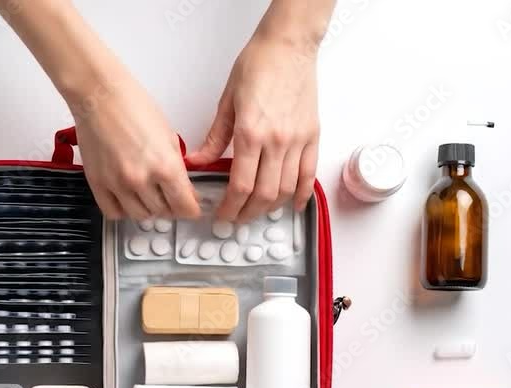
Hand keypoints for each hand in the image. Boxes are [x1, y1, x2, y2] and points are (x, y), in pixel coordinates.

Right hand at [69, 72, 200, 220]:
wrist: (100, 95)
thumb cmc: (133, 106)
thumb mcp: (169, 136)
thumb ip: (177, 167)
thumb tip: (184, 189)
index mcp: (165, 165)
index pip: (185, 206)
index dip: (191, 209)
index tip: (191, 207)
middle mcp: (141, 179)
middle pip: (163, 213)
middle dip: (170, 206)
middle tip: (169, 196)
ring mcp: (117, 184)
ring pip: (140, 216)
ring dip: (148, 209)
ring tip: (148, 195)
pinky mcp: (97, 183)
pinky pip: (113, 212)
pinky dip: (123, 210)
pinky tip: (127, 199)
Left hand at [187, 35, 320, 220]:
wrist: (288, 45)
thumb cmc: (258, 65)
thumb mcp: (227, 101)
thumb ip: (214, 137)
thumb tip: (197, 161)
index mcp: (250, 133)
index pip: (240, 185)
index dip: (230, 207)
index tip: (223, 215)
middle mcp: (277, 141)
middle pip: (263, 194)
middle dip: (247, 213)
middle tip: (236, 219)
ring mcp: (298, 140)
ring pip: (285, 189)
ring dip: (270, 208)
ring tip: (256, 212)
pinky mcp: (313, 136)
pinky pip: (308, 174)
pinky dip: (301, 194)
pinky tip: (292, 205)